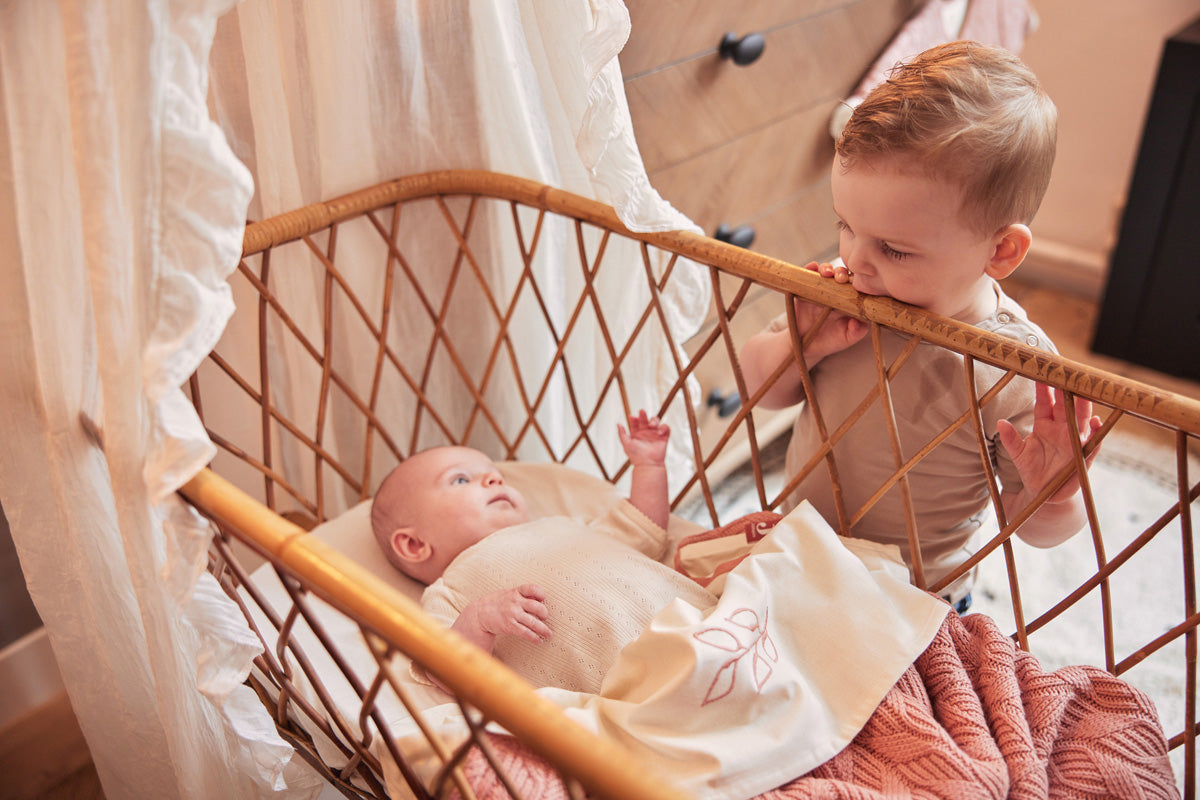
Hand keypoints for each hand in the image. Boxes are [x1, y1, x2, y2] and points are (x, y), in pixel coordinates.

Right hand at [462, 584, 550, 644]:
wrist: (479, 614)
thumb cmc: (496, 603)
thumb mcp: (508, 594)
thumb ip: (522, 595)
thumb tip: (539, 600)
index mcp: (515, 592)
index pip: (532, 588)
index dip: (541, 593)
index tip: (543, 599)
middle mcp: (514, 602)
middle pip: (537, 607)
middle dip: (544, 613)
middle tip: (545, 618)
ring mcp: (512, 614)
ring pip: (533, 622)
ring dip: (543, 629)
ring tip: (548, 634)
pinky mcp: (509, 626)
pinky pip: (525, 632)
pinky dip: (534, 637)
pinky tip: (539, 640)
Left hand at [618, 410, 669, 466]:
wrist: (648, 465)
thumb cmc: (636, 456)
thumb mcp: (626, 444)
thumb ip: (622, 434)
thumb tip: (618, 423)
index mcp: (636, 434)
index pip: (635, 423)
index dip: (634, 419)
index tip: (632, 417)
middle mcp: (646, 433)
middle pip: (645, 419)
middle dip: (643, 415)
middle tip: (641, 411)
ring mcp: (655, 434)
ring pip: (656, 421)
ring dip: (654, 420)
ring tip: (651, 425)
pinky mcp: (663, 437)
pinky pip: (666, 428)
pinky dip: (664, 427)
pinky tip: (659, 432)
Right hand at [789, 261, 867, 362]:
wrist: (805, 345)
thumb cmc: (829, 341)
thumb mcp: (845, 339)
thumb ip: (856, 332)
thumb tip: (859, 322)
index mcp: (849, 300)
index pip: (855, 284)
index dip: (857, 281)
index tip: (856, 284)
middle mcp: (835, 291)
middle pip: (841, 274)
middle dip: (842, 272)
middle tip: (841, 279)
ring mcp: (819, 288)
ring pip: (825, 270)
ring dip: (827, 268)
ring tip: (826, 274)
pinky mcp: (803, 288)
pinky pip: (807, 274)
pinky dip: (809, 268)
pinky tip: (811, 268)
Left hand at [997, 384, 1102, 503]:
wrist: (1044, 492)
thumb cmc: (1031, 469)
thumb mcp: (1018, 454)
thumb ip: (1010, 439)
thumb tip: (1000, 422)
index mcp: (1044, 424)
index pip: (1045, 402)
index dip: (1044, 388)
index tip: (1042, 371)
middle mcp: (1062, 428)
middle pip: (1066, 405)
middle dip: (1066, 389)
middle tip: (1067, 372)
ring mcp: (1075, 440)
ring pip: (1081, 419)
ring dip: (1084, 406)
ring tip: (1085, 392)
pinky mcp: (1084, 455)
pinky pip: (1093, 443)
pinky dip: (1096, 433)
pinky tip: (1097, 423)